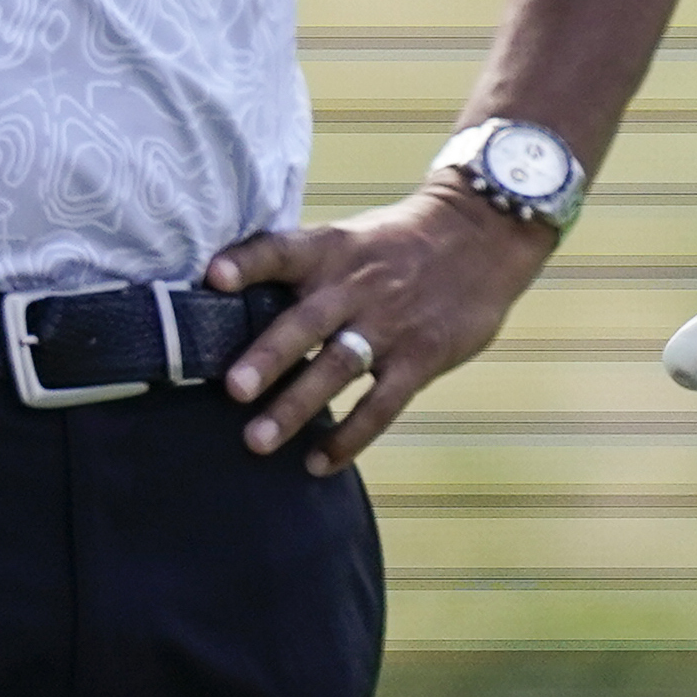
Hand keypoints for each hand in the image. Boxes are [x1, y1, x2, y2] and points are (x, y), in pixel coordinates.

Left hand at [205, 178, 557, 472]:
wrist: (483, 235)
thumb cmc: (402, 242)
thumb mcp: (353, 239)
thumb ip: (307, 272)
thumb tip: (238, 304)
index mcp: (334, 250)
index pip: (283, 250)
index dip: (248, 262)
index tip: (213, 277)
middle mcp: (356, 286)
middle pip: (307, 322)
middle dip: (269, 356)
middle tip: (233, 389)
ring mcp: (389, 325)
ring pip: (337, 369)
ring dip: (297, 406)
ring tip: (258, 441)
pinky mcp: (420, 358)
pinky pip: (381, 405)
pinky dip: (350, 436)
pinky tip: (318, 462)